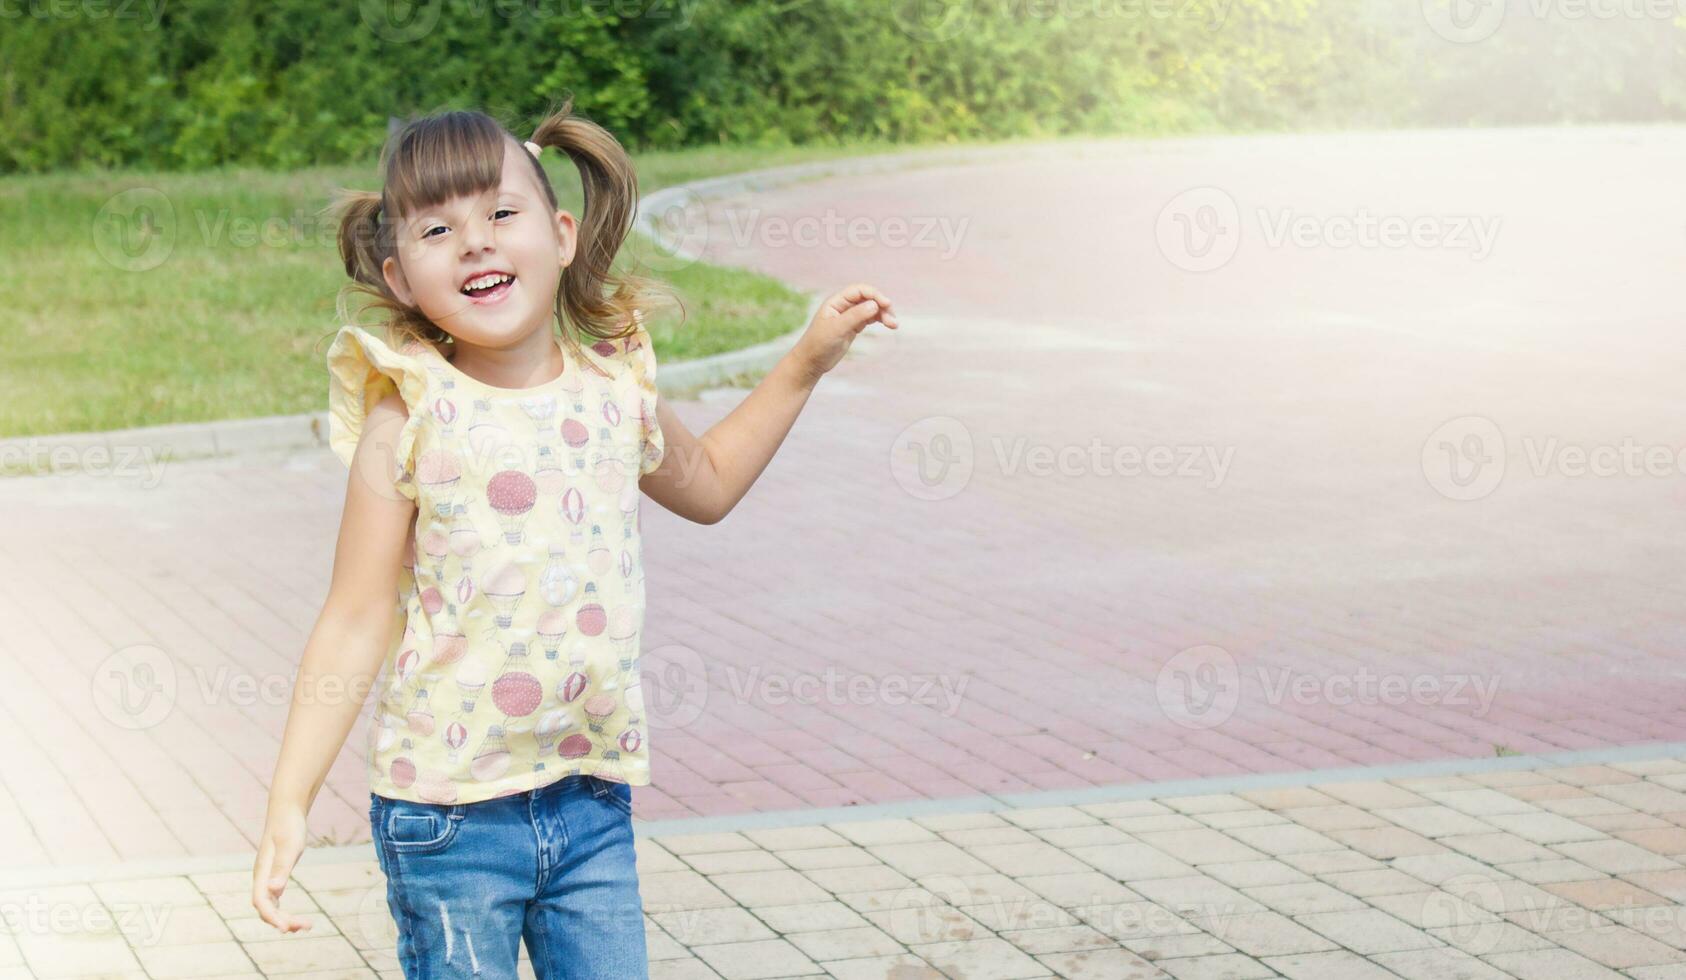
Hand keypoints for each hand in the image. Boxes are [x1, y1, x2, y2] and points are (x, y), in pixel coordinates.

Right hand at [252, 803, 314, 933]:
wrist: (287, 812)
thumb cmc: (289, 827)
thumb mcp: (290, 847)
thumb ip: (282, 869)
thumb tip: (274, 890)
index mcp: (262, 873)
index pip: (261, 902)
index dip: (272, 917)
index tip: (286, 928)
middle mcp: (261, 878)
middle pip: (266, 908)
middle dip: (282, 921)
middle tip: (305, 927)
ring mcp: (266, 878)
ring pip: (270, 906)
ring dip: (284, 919)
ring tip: (305, 927)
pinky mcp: (274, 876)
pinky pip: (274, 900)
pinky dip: (283, 911)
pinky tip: (295, 918)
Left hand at [790, 283, 897, 386]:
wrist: (811, 362)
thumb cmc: (819, 344)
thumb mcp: (837, 329)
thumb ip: (855, 316)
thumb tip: (874, 304)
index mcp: (836, 301)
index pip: (859, 290)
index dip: (874, 294)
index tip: (887, 304)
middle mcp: (843, 306)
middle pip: (867, 298)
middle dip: (881, 306)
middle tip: (892, 321)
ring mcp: (849, 316)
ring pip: (871, 309)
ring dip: (883, 314)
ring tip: (894, 325)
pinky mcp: (853, 327)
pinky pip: (870, 318)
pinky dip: (879, 320)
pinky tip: (888, 325)